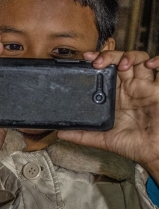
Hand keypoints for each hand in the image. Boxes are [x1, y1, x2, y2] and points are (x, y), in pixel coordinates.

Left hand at [58, 50, 158, 180]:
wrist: (154, 153)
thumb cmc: (134, 146)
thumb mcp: (104, 139)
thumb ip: (82, 135)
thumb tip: (60, 133)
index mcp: (117, 95)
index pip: (106, 70)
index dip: (97, 60)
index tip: (85, 58)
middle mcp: (131, 87)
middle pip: (121, 60)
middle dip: (109, 55)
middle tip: (98, 61)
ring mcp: (146, 86)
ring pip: (139, 59)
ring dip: (130, 56)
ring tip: (123, 65)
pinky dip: (158, 60)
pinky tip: (150, 65)